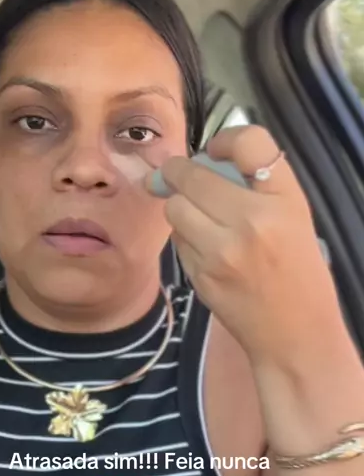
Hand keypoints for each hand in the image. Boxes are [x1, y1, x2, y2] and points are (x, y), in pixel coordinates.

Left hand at [148, 125, 341, 363]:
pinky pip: (177, 239)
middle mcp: (251, 221)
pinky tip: (204, 248)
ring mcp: (221, 251)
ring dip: (180, 206)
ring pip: (175, 206)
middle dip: (179, 171)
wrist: (295, 335)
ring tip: (198, 216)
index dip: (224, 140)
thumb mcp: (296, 220)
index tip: (215, 150)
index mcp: (284, 201)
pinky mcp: (200, 275)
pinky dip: (184, 237)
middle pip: (192, 174)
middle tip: (177, 173)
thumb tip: (207, 159)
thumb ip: (259, 187)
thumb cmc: (299, 273)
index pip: (249, 143)